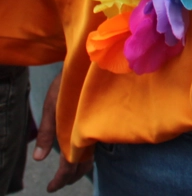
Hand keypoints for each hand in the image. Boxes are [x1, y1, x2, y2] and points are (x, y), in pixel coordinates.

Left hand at [33, 71, 91, 191]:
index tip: (51, 188)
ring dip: (79, 167)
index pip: (69, 164)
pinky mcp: (99, 120)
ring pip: (91, 156)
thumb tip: (38, 158)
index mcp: (75, 131)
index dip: (60, 179)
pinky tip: (80, 152)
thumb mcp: (52, 105)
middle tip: (58, 183)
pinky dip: (86, 155)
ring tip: (68, 171)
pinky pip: (95, 144)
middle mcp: (88, 132)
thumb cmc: (69, 82)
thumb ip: (46, 131)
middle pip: (83, 165)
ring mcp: (96, 126)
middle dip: (70, 176)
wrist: (90, 62)